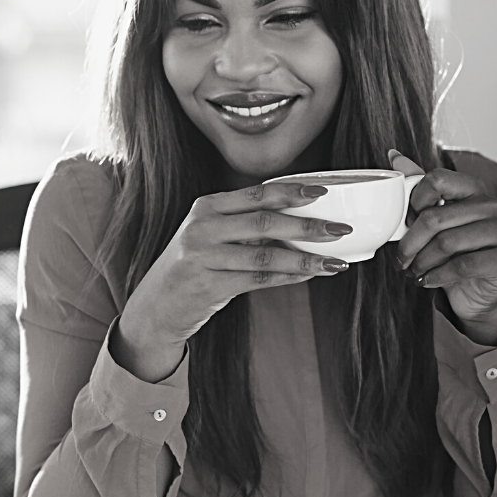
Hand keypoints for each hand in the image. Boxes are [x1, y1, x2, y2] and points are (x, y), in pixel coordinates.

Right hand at [113, 181, 352, 381]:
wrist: (156, 306)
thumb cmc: (192, 267)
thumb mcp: (210, 235)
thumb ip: (245, 224)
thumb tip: (302, 219)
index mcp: (206, 206)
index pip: (256, 193)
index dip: (292, 191)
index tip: (324, 191)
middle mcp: (202, 228)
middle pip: (264, 222)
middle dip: (307, 225)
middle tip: (341, 230)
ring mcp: (203, 257)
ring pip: (265, 255)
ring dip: (305, 259)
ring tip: (334, 262)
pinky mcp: (208, 286)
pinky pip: (257, 280)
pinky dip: (287, 277)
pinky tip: (307, 276)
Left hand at [391, 150, 496, 345]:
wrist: (474, 291)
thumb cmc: (453, 253)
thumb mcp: (434, 220)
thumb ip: (418, 190)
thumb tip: (394, 156)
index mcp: (474, 190)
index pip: (437, 179)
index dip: (414, 202)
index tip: (406, 221)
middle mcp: (493, 207)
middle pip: (436, 217)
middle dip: (409, 243)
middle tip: (401, 258)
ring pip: (447, 243)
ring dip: (421, 261)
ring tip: (414, 270)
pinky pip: (462, 265)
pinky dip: (436, 275)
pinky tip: (427, 279)